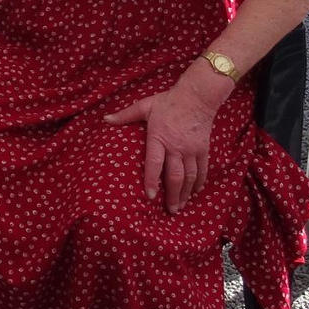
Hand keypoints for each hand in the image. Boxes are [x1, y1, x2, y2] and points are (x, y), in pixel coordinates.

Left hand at [104, 75, 224, 213]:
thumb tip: (105, 119)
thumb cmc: (168, 102)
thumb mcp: (144, 106)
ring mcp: (192, 150)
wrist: (197, 97)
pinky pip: (203, 169)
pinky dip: (199, 182)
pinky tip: (195, 192)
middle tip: (170, 211)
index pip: (154, 164)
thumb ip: (125, 115)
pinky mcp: (203, 149)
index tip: (149, 196)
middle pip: (175, 176)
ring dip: (186, 193)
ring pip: (190, 176)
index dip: (151, 181)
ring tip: (181, 206)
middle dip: (173, 195)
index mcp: (159, 138)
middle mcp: (177, 147)